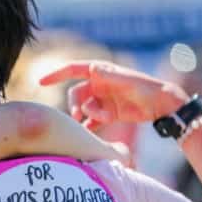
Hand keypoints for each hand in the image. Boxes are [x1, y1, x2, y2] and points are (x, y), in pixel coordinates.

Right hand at [40, 61, 189, 130]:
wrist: (161, 104)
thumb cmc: (146, 88)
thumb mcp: (127, 81)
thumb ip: (110, 76)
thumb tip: (93, 68)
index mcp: (101, 72)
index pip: (73, 70)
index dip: (56, 74)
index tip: (40, 81)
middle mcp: (99, 85)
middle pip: (76, 94)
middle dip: (74, 105)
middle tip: (77, 117)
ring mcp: (102, 100)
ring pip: (83, 109)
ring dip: (87, 116)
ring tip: (101, 120)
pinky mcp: (108, 113)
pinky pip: (91, 121)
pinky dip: (89, 127)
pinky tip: (89, 133)